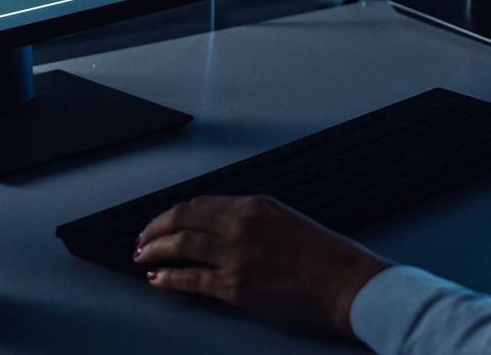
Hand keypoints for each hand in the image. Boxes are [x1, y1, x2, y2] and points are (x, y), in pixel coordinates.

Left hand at [135, 195, 393, 334]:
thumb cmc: (327, 256)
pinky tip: (156, 278)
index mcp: (253, 205)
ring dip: (155, 250)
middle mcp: (239, 225)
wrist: (348, 284)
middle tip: (142, 239)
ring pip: (180, 246)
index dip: (175, 214)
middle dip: (155, 229)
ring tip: (142, 256)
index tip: (163, 223)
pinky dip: (168, 277)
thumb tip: (224, 229)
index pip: (200, 204)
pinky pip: (190, 279)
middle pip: (182, 219)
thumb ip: (254, 221)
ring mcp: (236, 255)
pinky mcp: (236, 287)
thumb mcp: (287, 221)